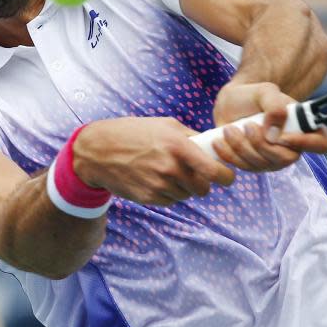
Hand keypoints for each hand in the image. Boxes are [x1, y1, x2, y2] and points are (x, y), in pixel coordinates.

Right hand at [72, 118, 234, 205]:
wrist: (99, 151)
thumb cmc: (135, 132)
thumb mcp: (165, 125)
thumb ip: (192, 137)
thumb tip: (214, 146)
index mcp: (178, 146)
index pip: (214, 171)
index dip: (226, 177)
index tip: (227, 176)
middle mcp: (170, 168)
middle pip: (203, 188)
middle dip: (204, 183)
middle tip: (196, 173)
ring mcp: (158, 185)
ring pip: (187, 196)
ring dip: (185, 188)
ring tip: (170, 172)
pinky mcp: (148, 197)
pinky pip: (171, 201)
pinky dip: (170, 193)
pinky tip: (158, 178)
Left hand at [211, 82, 326, 171]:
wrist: (231, 104)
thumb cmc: (253, 95)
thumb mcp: (265, 91)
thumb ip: (275, 106)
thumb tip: (275, 135)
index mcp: (303, 127)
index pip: (321, 143)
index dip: (306, 143)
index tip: (283, 135)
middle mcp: (292, 147)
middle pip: (286, 159)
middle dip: (261, 144)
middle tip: (247, 125)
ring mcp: (273, 159)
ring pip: (262, 164)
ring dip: (242, 146)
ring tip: (230, 128)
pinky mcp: (254, 165)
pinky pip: (244, 167)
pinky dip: (230, 154)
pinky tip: (221, 141)